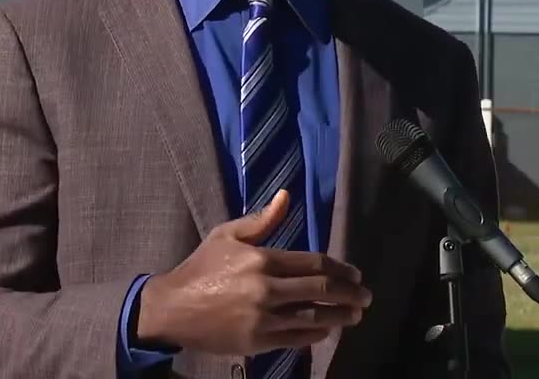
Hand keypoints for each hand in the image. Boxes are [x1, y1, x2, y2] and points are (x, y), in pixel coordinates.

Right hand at [136, 189, 371, 355]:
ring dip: (341, 316)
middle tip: (366, 296)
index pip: (315, 263)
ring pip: (314, 317)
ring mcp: (264, 318)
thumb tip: (286, 196)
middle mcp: (267, 289)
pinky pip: (297, 338)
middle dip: (350, 293)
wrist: (172, 308)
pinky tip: (327, 329)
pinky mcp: (258, 342)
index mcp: (263, 259)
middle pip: (322, 290)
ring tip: (355, 315)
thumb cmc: (202, 268)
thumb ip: (261, 220)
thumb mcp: (227, 235)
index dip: (341, 269)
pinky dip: (317, 334)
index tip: (355, 274)